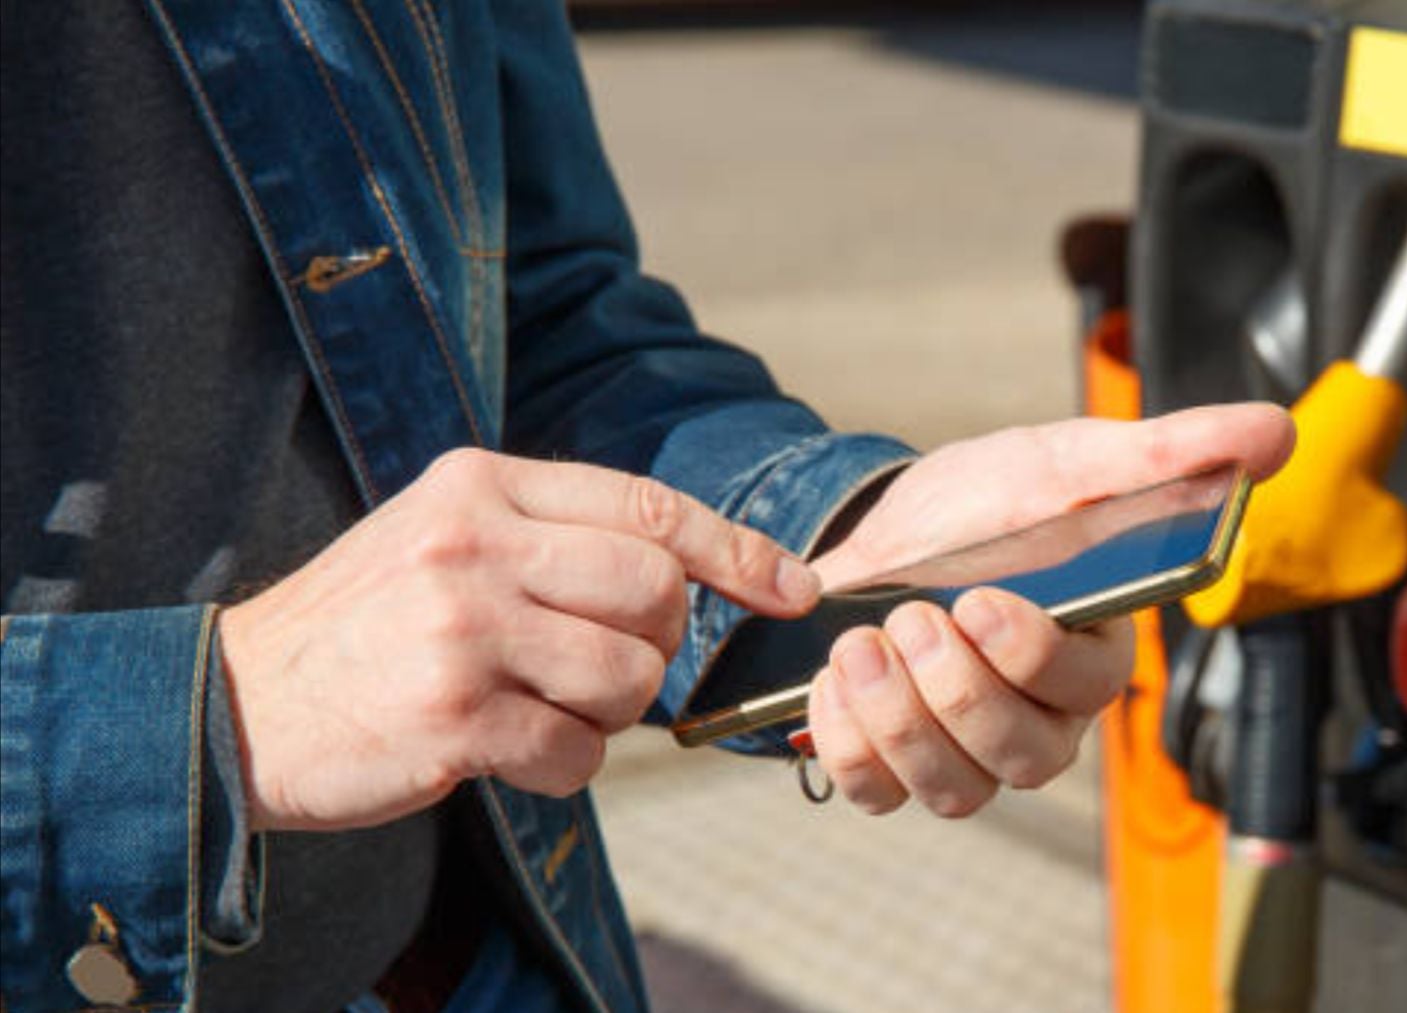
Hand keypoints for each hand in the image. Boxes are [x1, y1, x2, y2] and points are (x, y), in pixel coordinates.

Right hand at [218, 448, 819, 831]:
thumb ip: (554, 534)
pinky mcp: (452, 718)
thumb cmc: (368, 624)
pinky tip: (505, 752)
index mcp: (480, 483)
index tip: (794, 590)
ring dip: (607, 713)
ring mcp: (461, 630)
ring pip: (629, 679)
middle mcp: (473, 543)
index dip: (738, 552)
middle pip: (655, 594)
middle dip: (655, 646)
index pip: (649, 506)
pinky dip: (563, 767)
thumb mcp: (446, 536)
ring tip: (536, 708)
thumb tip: (693, 570)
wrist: (235, 705)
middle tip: (596, 668)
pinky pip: (578, 754)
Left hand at [806, 403, 1293, 815]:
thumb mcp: (1074, 461)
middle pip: (1022, 758)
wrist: (896, 524)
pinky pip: (876, 791)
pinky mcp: (898, 763)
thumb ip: (1171, 452)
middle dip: (957, 692)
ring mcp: (968, 752)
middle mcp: (1040, 719)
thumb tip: (1273, 433)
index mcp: (1093, 653)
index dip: (1033, 658)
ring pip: (953, 789)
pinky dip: (848, 745)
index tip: (980, 601)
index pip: (1088, 687)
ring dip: (899, 722)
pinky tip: (834, 678)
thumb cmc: (998, 503)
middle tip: (911, 615)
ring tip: (860, 644)